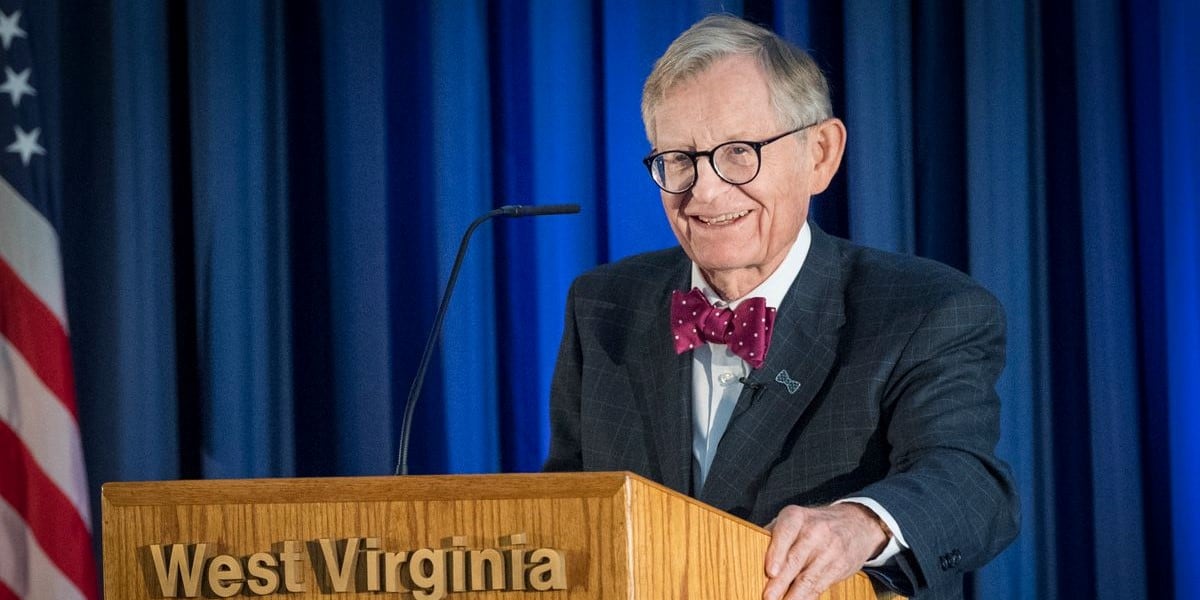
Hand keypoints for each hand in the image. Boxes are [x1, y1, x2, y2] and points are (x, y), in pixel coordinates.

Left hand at [762, 503, 887, 599]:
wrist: (856, 524)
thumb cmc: (815, 524)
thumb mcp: (796, 520)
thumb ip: (774, 535)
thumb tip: (752, 553)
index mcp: (797, 517)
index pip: (784, 533)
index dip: (777, 553)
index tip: (771, 571)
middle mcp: (815, 531)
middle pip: (795, 560)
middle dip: (780, 582)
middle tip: (768, 597)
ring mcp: (830, 549)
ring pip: (808, 578)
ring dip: (794, 596)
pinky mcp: (840, 566)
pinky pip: (820, 585)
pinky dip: (807, 598)